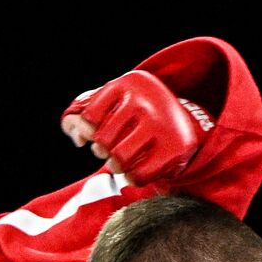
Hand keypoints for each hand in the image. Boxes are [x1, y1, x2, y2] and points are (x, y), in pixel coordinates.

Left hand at [61, 70, 211, 183]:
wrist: (184, 121)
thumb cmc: (136, 114)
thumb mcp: (115, 101)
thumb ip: (85, 112)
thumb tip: (76, 135)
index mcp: (128, 83)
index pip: (89, 117)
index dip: (87, 130)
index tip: (94, 132)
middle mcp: (145, 101)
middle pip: (102, 141)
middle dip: (102, 150)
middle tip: (110, 149)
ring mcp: (161, 124)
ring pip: (119, 159)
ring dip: (115, 166)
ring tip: (121, 161)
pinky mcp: (174, 148)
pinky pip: (138, 175)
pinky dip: (132, 178)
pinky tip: (135, 171)